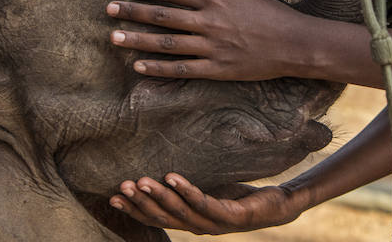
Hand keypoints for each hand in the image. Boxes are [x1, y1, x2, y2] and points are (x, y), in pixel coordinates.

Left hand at [107, 0, 314, 79]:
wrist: (296, 44)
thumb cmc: (271, 15)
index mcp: (215, 0)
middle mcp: (210, 22)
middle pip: (163, 16)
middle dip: (133, 12)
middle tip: (108, 10)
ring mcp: (212, 47)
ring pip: (166, 42)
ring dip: (137, 39)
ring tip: (113, 36)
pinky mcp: (217, 69)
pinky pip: (181, 69)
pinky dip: (158, 68)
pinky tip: (139, 66)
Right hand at [110, 173, 305, 234]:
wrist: (278, 205)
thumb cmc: (241, 195)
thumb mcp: (210, 188)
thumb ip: (188, 186)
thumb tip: (163, 164)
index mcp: (191, 222)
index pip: (156, 218)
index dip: (135, 210)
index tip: (113, 196)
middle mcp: (199, 226)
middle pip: (163, 217)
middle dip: (141, 202)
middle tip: (122, 187)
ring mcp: (215, 223)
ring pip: (181, 212)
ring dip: (159, 196)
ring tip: (141, 180)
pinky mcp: (231, 216)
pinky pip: (204, 202)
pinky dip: (186, 190)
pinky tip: (173, 177)